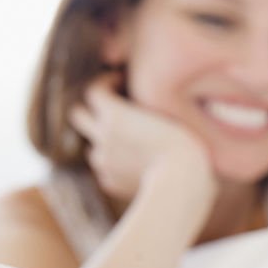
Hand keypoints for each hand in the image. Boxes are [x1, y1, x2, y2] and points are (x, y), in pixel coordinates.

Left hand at [69, 74, 212, 200]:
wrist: (183, 186)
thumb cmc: (189, 147)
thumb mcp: (173, 117)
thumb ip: (148, 107)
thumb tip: (144, 104)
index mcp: (115, 115)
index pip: (95, 90)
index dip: (107, 83)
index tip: (120, 82)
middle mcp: (103, 136)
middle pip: (78, 114)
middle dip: (92, 109)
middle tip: (112, 110)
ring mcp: (103, 162)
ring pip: (94, 147)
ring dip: (108, 142)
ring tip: (133, 144)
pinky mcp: (110, 183)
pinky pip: (106, 171)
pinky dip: (117, 166)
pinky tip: (140, 167)